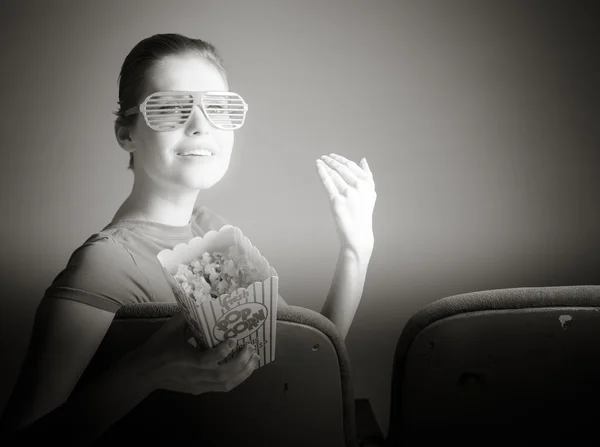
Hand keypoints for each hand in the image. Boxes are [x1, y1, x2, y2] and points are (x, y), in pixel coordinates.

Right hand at [132, 312, 259, 394]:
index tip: (234, 338)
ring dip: (244, 372)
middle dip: (242, 362)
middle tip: (251, 348)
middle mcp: (196, 376)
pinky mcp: (199, 390)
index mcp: (188, 361)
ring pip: (226, 384)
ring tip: (254, 359)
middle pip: (224, 375)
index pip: (210, 359)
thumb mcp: (171, 328)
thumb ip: (187, 317)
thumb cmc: (158, 348)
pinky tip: (244, 369)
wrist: (144, 372)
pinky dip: (236, 379)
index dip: (224, 350)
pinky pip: (222, 388)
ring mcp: (199, 385)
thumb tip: (202, 302)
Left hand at [316, 153, 376, 258]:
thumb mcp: (371, 193)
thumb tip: (363, 159)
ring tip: (319, 162)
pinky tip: (318, 166)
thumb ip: (368, 175)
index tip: (332, 155)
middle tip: (324, 157)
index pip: (351, 166)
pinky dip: (321, 173)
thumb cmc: (363, 213)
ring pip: (334, 175)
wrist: (358, 233)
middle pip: (342, 169)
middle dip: (331, 161)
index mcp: (367, 183)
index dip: (340, 159)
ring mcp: (347, 194)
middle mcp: (359, 187)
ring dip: (325, 166)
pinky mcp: (337, 201)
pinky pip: (327, 183)